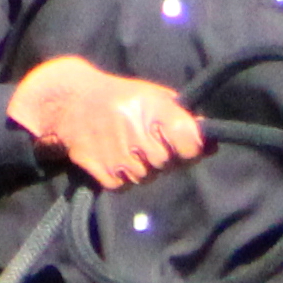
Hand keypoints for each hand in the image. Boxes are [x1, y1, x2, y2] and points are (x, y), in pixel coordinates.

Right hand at [6, 52, 205, 189]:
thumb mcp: (155, 97)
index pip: (189, 142)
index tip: (184, 144)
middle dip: (165, 157)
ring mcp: (117, 154)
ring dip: (144, 168)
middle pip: (168, 163)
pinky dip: (123, 176)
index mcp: (154, 110)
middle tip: (149, 142)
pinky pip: (125, 185)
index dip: (191, 147)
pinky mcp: (101, 171)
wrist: (69, 104)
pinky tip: (114, 156)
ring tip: (129, 147)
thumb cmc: (122, 99)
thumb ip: (184, 118)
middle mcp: (136, 132)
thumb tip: (213, 144)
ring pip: (147, 177)